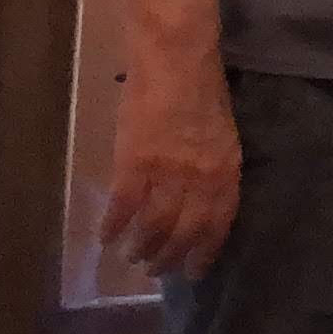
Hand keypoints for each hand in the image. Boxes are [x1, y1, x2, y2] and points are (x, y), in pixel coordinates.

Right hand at [101, 42, 242, 279]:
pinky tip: (105, 237)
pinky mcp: (134, 163)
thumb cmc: (203, 92)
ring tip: (132, 257)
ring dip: (141, 247)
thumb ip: (213, 171)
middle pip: (184, 232)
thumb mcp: (223, 136)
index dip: (204, 252)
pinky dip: (113, 225)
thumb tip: (198, 203)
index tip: (192, 272)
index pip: (218, 224)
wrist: (176, 61)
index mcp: (226, 171)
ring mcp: (167, 173)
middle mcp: (200, 179)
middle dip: (170, 257)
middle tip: (156, 270)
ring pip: (154, 226)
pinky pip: (123, 206)